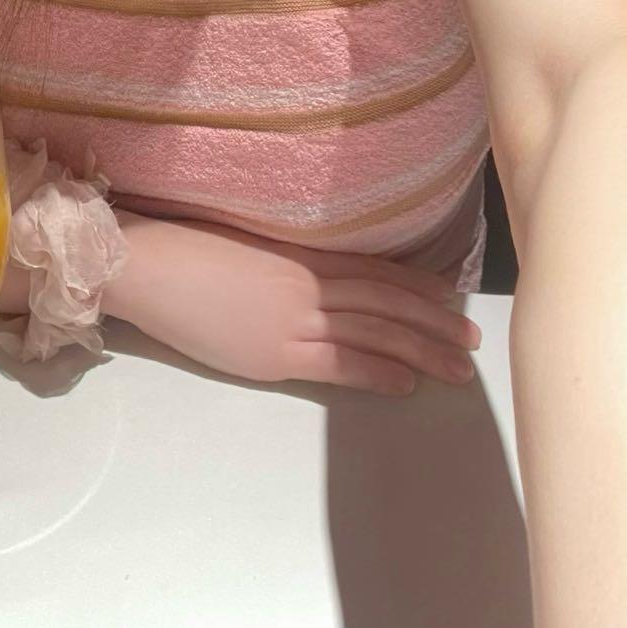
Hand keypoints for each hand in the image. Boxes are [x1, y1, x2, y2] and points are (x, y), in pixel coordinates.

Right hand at [101, 211, 481, 396]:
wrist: (152, 266)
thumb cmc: (188, 247)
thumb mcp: (249, 245)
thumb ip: (288, 262)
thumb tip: (318, 277)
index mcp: (302, 254)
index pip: (375, 271)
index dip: (417, 286)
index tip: (451, 296)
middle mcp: (309, 284)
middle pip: (388, 302)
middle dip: (435, 321)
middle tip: (474, 338)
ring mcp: (295, 319)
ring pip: (376, 332)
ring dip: (423, 349)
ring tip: (459, 365)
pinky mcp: (276, 353)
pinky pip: (341, 363)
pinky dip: (379, 371)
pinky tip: (408, 382)